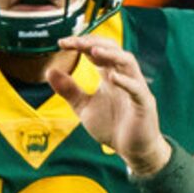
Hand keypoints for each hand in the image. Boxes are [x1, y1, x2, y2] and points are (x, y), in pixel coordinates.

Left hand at [46, 33, 167, 174]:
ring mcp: (136, 88)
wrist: (131, 150)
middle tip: (75, 41)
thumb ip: (68, 90)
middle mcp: (124, 76)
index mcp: (110, 75)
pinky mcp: (144, 104)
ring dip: (111, 54)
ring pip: (128, 62)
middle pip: (113, 49)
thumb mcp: (83, 107)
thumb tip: (49, 70)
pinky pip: (136, 89)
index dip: (81, 44)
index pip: (97, 51)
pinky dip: (126, 82)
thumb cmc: (111, 127)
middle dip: (94, 43)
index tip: (62, 42)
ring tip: (93, 50)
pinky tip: (112, 78)